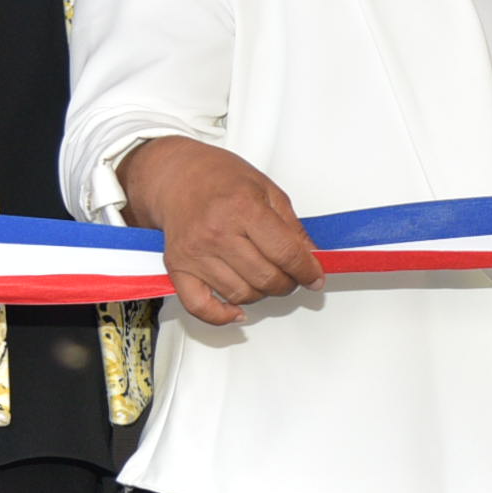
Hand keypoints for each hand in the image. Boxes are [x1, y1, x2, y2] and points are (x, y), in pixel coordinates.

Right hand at [118, 137, 322, 326]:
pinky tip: (237, 311)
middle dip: (288, 283)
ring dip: (262, 294)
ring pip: (241, 294)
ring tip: (266, 278)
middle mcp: (217, 233)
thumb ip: (292, 226)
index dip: (307, 271)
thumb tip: (311, 257)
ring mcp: (195, 253)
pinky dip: (221, 316)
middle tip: (292, 276)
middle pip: (266, 278)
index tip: (315, 277)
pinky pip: (199, 306)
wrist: (176, 176)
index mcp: (243, 208)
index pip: (286, 253)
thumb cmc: (219, 177)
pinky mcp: (177, 267)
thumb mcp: (267, 189)